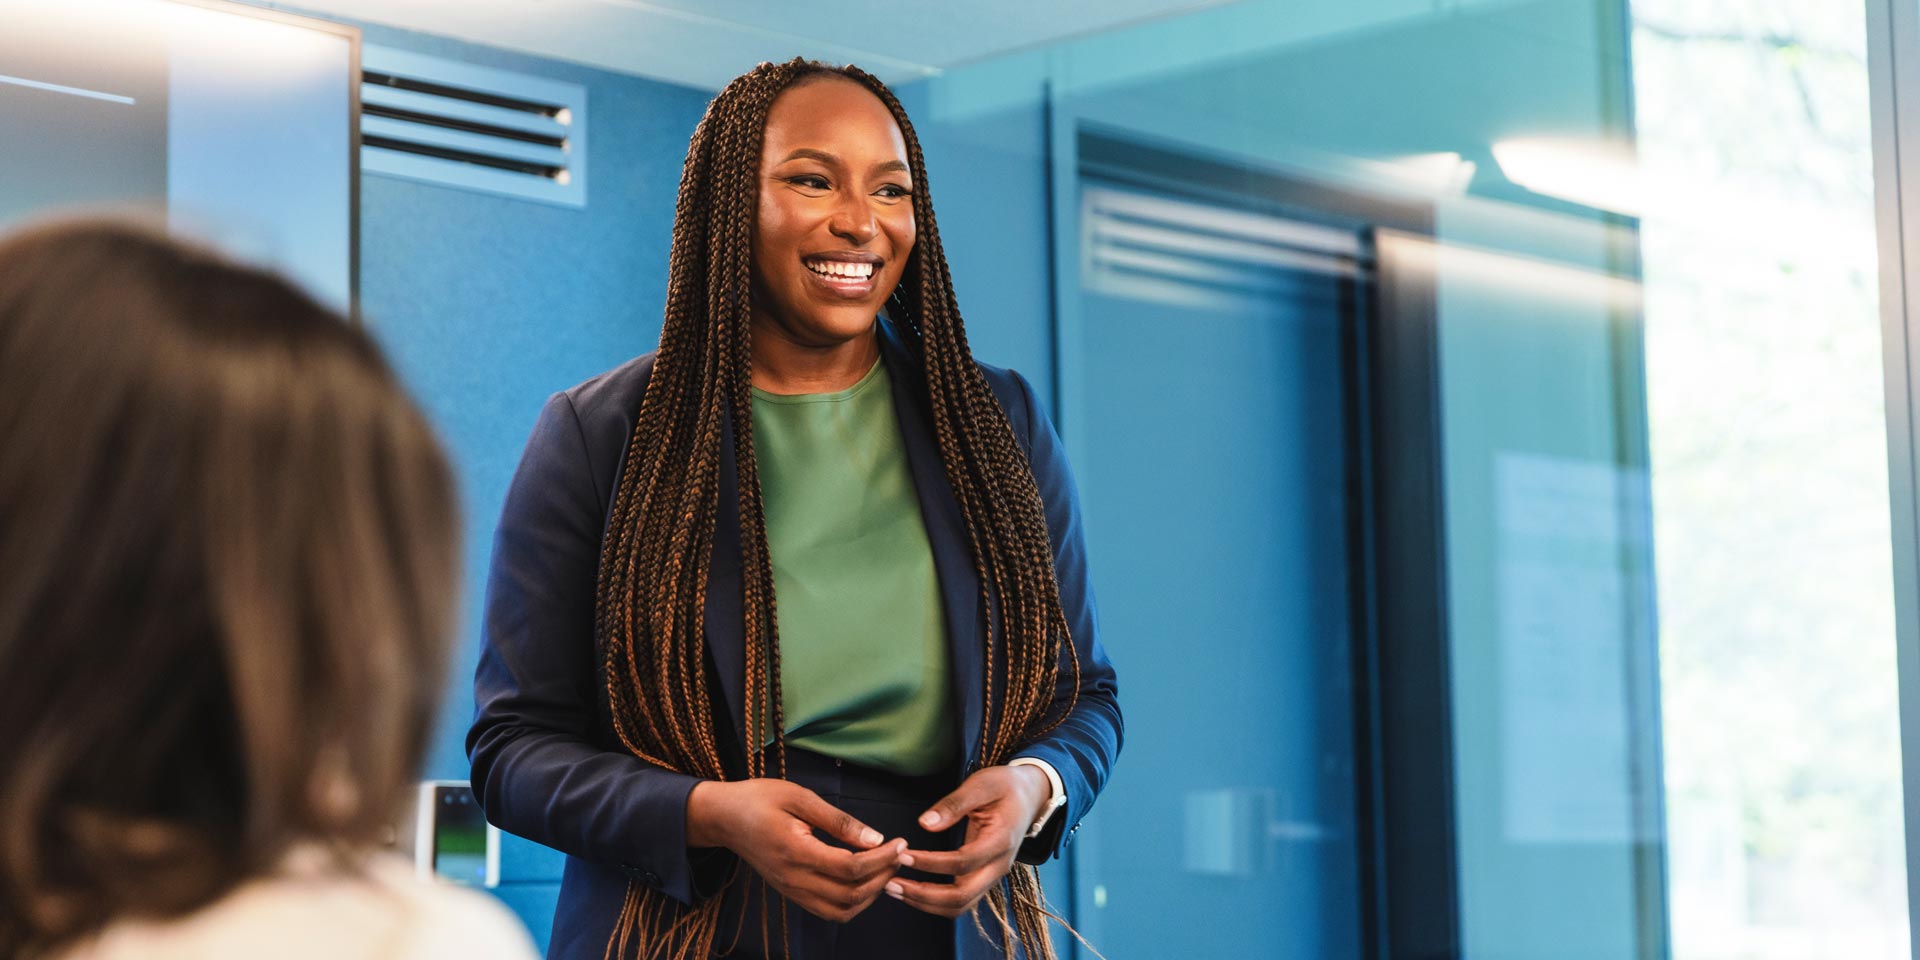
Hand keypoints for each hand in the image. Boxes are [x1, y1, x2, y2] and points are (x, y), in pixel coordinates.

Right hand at [686, 778, 907, 922]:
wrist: (724, 818)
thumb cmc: (759, 800)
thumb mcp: (799, 797)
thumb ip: (837, 820)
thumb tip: (874, 838)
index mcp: (796, 852)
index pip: (850, 868)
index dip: (881, 859)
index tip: (900, 843)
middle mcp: (794, 879)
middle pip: (850, 894)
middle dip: (882, 877)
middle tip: (899, 855)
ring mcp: (792, 890)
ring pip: (841, 910)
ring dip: (870, 895)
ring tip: (885, 868)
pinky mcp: (792, 893)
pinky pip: (828, 910)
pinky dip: (853, 902)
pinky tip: (864, 880)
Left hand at [887, 764, 1050, 917]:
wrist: (1030, 796)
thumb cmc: (1005, 786)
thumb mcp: (982, 784)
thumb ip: (954, 804)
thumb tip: (925, 823)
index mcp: (1001, 841)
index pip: (963, 862)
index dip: (931, 863)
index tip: (903, 855)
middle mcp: (999, 866)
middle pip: (962, 897)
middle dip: (923, 895)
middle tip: (890, 883)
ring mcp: (992, 876)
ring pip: (959, 906)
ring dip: (925, 903)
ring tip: (894, 889)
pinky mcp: (983, 878)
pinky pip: (959, 900)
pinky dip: (933, 901)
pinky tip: (911, 889)